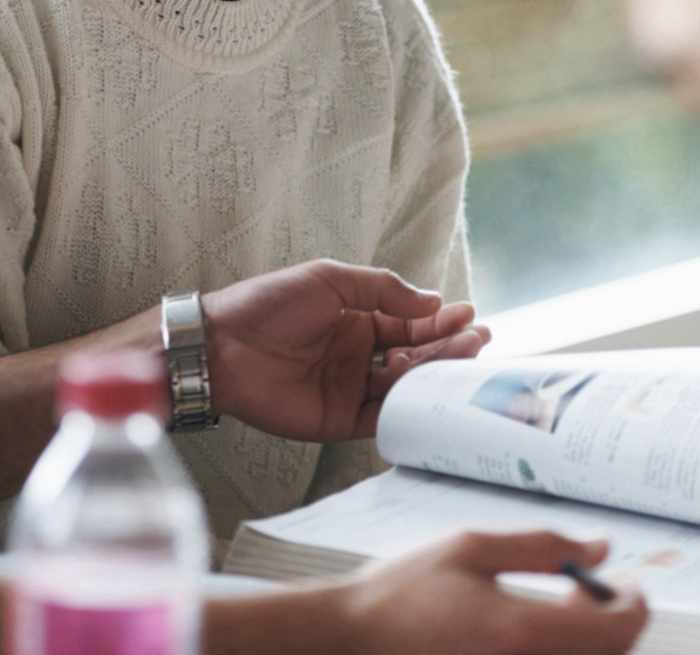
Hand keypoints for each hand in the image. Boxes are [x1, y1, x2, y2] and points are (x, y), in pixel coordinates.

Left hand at [200, 260, 488, 440]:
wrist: (221, 345)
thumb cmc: (268, 304)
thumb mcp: (330, 279)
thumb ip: (382, 290)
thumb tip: (431, 303)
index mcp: (357, 320)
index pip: (410, 323)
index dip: (440, 321)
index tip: (469, 315)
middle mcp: (359, 355)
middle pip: (416, 356)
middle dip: (449, 347)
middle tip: (479, 340)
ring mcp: (351, 388)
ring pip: (405, 387)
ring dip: (436, 376)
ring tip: (465, 361)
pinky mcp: (338, 420)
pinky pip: (382, 419)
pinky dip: (409, 411)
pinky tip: (432, 398)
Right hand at [335, 530, 647, 654]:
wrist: (350, 639)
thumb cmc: (398, 594)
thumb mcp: (470, 547)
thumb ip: (541, 545)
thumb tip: (600, 548)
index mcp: (519, 632)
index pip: (617, 631)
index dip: (635, 603)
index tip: (628, 581)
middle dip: (611, 617)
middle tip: (587, 583)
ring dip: (587, 636)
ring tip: (560, 603)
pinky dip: (559, 649)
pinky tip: (531, 629)